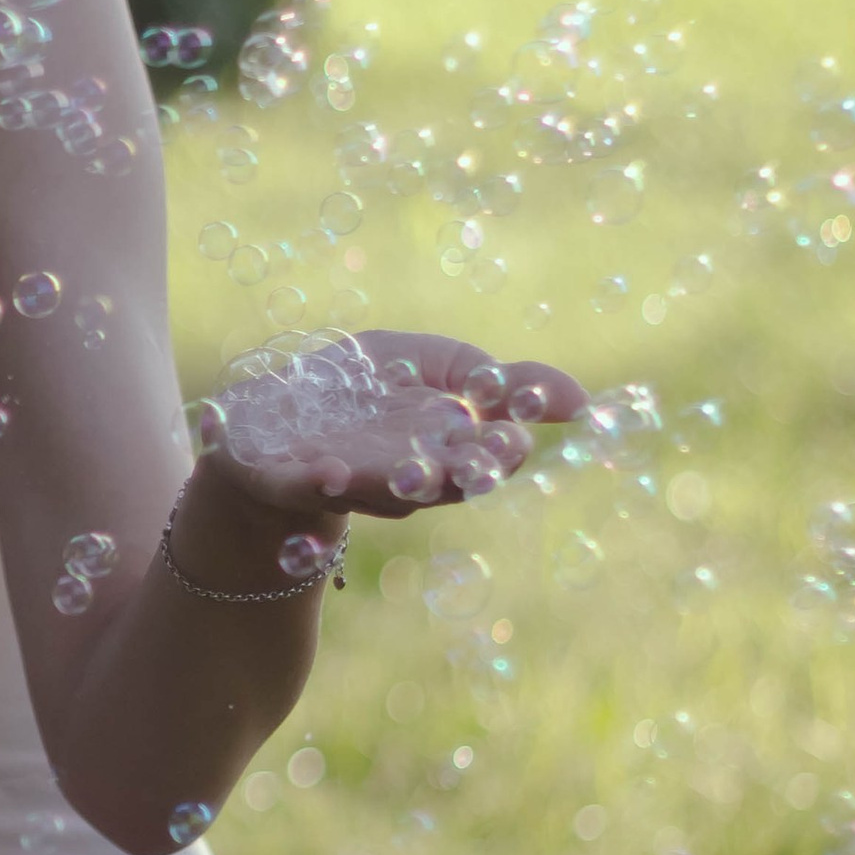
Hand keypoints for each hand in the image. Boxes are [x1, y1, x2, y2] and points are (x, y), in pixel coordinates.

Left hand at [196, 329, 588, 523]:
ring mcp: (342, 479)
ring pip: (377, 490)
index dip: (500, 453)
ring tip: (415, 468)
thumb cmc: (364, 389)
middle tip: (482, 458)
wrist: (271, 417)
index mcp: (439, 448)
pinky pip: (301, 488)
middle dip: (459, 472)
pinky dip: (315, 484)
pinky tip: (329, 472)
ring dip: (397, 481)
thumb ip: (499, 379)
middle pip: (439, 483)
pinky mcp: (285, 480)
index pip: (482, 459)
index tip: (517, 437)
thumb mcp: (434, 363)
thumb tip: (582, 401)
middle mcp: (398, 474)